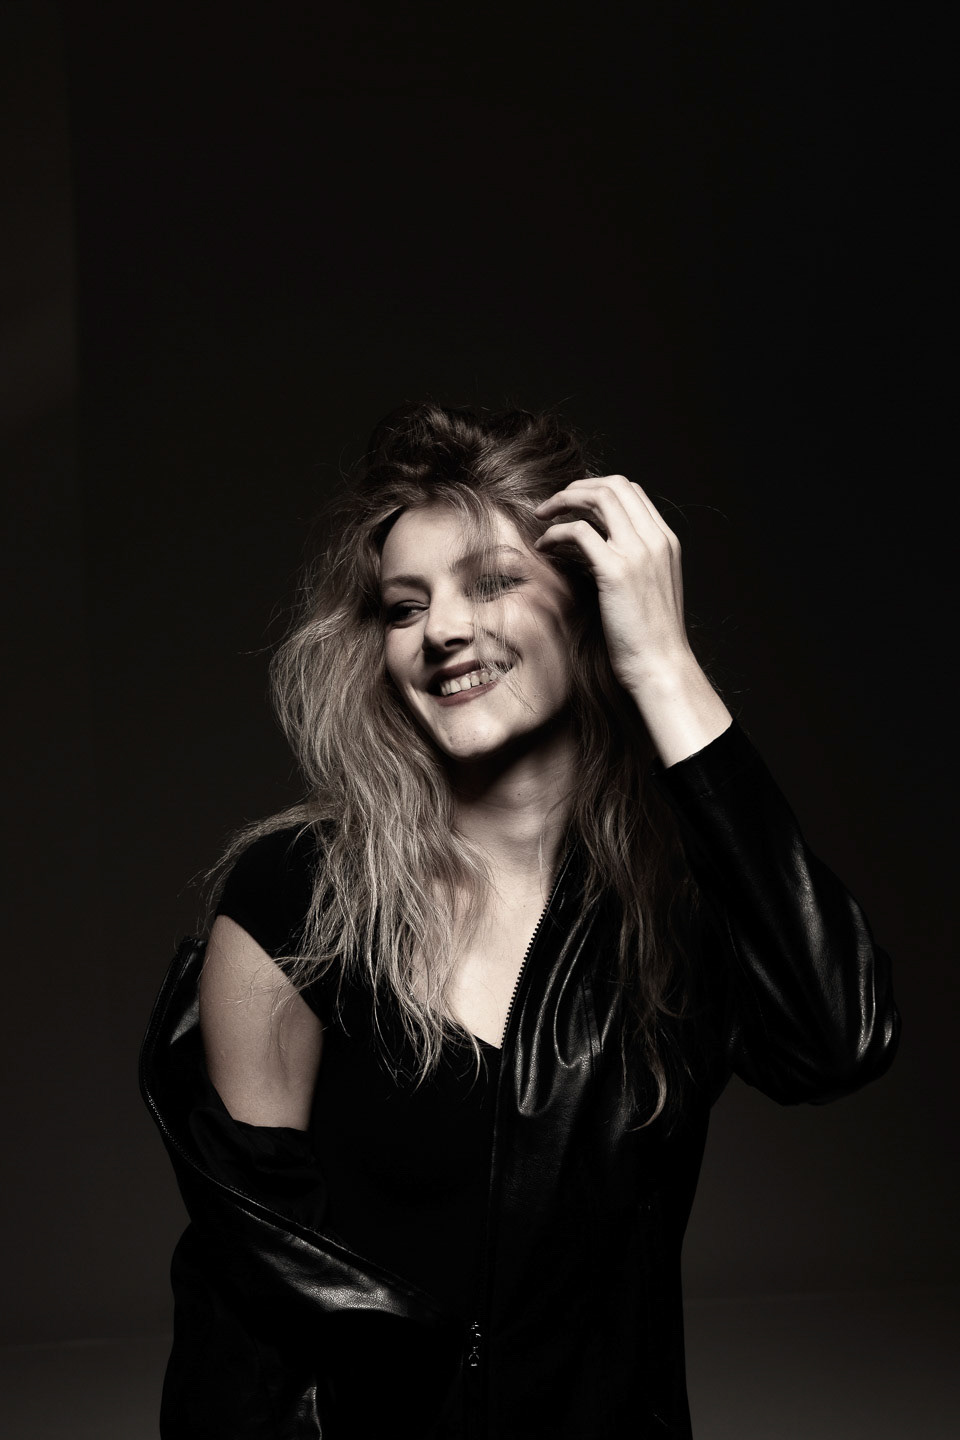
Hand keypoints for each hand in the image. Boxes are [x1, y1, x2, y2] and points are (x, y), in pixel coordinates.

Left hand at [533, 474, 692, 697]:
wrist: (661, 667)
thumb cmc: (650, 638)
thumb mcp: (650, 589)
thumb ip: (635, 563)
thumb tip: (600, 550)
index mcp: (666, 541)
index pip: (631, 491)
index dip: (596, 490)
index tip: (573, 505)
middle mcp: (655, 539)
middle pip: (613, 486)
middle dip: (576, 488)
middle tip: (552, 506)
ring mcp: (638, 552)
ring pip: (597, 498)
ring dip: (563, 501)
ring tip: (542, 518)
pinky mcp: (616, 571)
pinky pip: (578, 532)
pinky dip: (555, 533)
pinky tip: (544, 548)